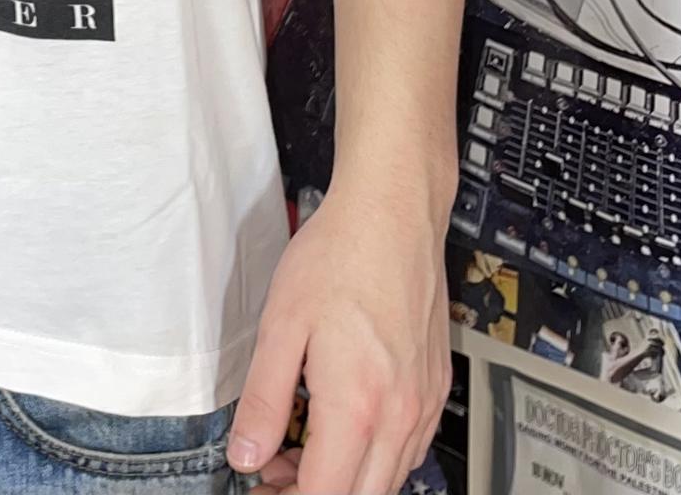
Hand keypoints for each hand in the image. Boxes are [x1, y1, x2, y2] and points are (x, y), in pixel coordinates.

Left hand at [229, 183, 451, 494]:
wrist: (393, 214)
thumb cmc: (339, 256)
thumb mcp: (281, 325)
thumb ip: (262, 399)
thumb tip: (246, 454)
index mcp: (358, 405)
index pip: (326, 494)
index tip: (260, 487)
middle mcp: (401, 415)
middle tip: (273, 473)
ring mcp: (425, 403)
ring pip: (390, 480)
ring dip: (345, 479)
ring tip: (297, 449)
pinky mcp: (434, 386)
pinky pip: (409, 449)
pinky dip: (374, 457)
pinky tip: (341, 430)